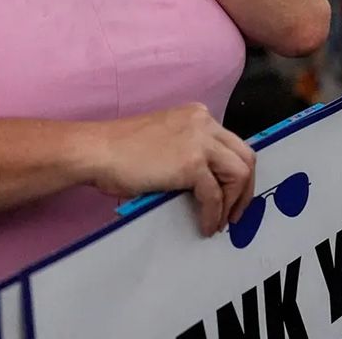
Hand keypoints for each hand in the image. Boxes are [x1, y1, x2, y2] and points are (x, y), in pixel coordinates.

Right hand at [78, 103, 256, 236]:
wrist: (97, 151)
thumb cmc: (120, 151)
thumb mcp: (166, 142)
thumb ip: (190, 153)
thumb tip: (208, 184)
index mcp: (198, 116)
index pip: (232, 145)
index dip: (237, 174)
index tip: (232, 196)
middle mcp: (204, 123)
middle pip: (245, 156)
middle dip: (245, 189)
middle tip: (235, 213)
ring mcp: (199, 141)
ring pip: (239, 173)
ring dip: (234, 203)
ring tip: (222, 222)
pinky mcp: (191, 163)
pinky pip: (215, 195)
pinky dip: (213, 214)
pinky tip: (206, 226)